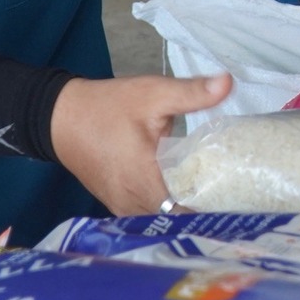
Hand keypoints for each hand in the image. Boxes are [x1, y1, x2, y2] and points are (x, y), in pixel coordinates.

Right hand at [50, 73, 232, 215]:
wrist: (60, 118)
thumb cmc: (107, 106)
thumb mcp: (153, 93)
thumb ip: (192, 92)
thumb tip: (229, 81)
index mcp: (147, 182)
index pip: (192, 209)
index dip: (217, 203)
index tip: (239, 191)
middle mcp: (135, 203)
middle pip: (180, 217)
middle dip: (205, 205)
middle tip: (235, 189)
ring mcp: (123, 207)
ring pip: (164, 218)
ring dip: (185, 207)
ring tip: (215, 191)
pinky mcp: (117, 204)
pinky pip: (149, 214)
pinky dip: (167, 205)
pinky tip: (184, 190)